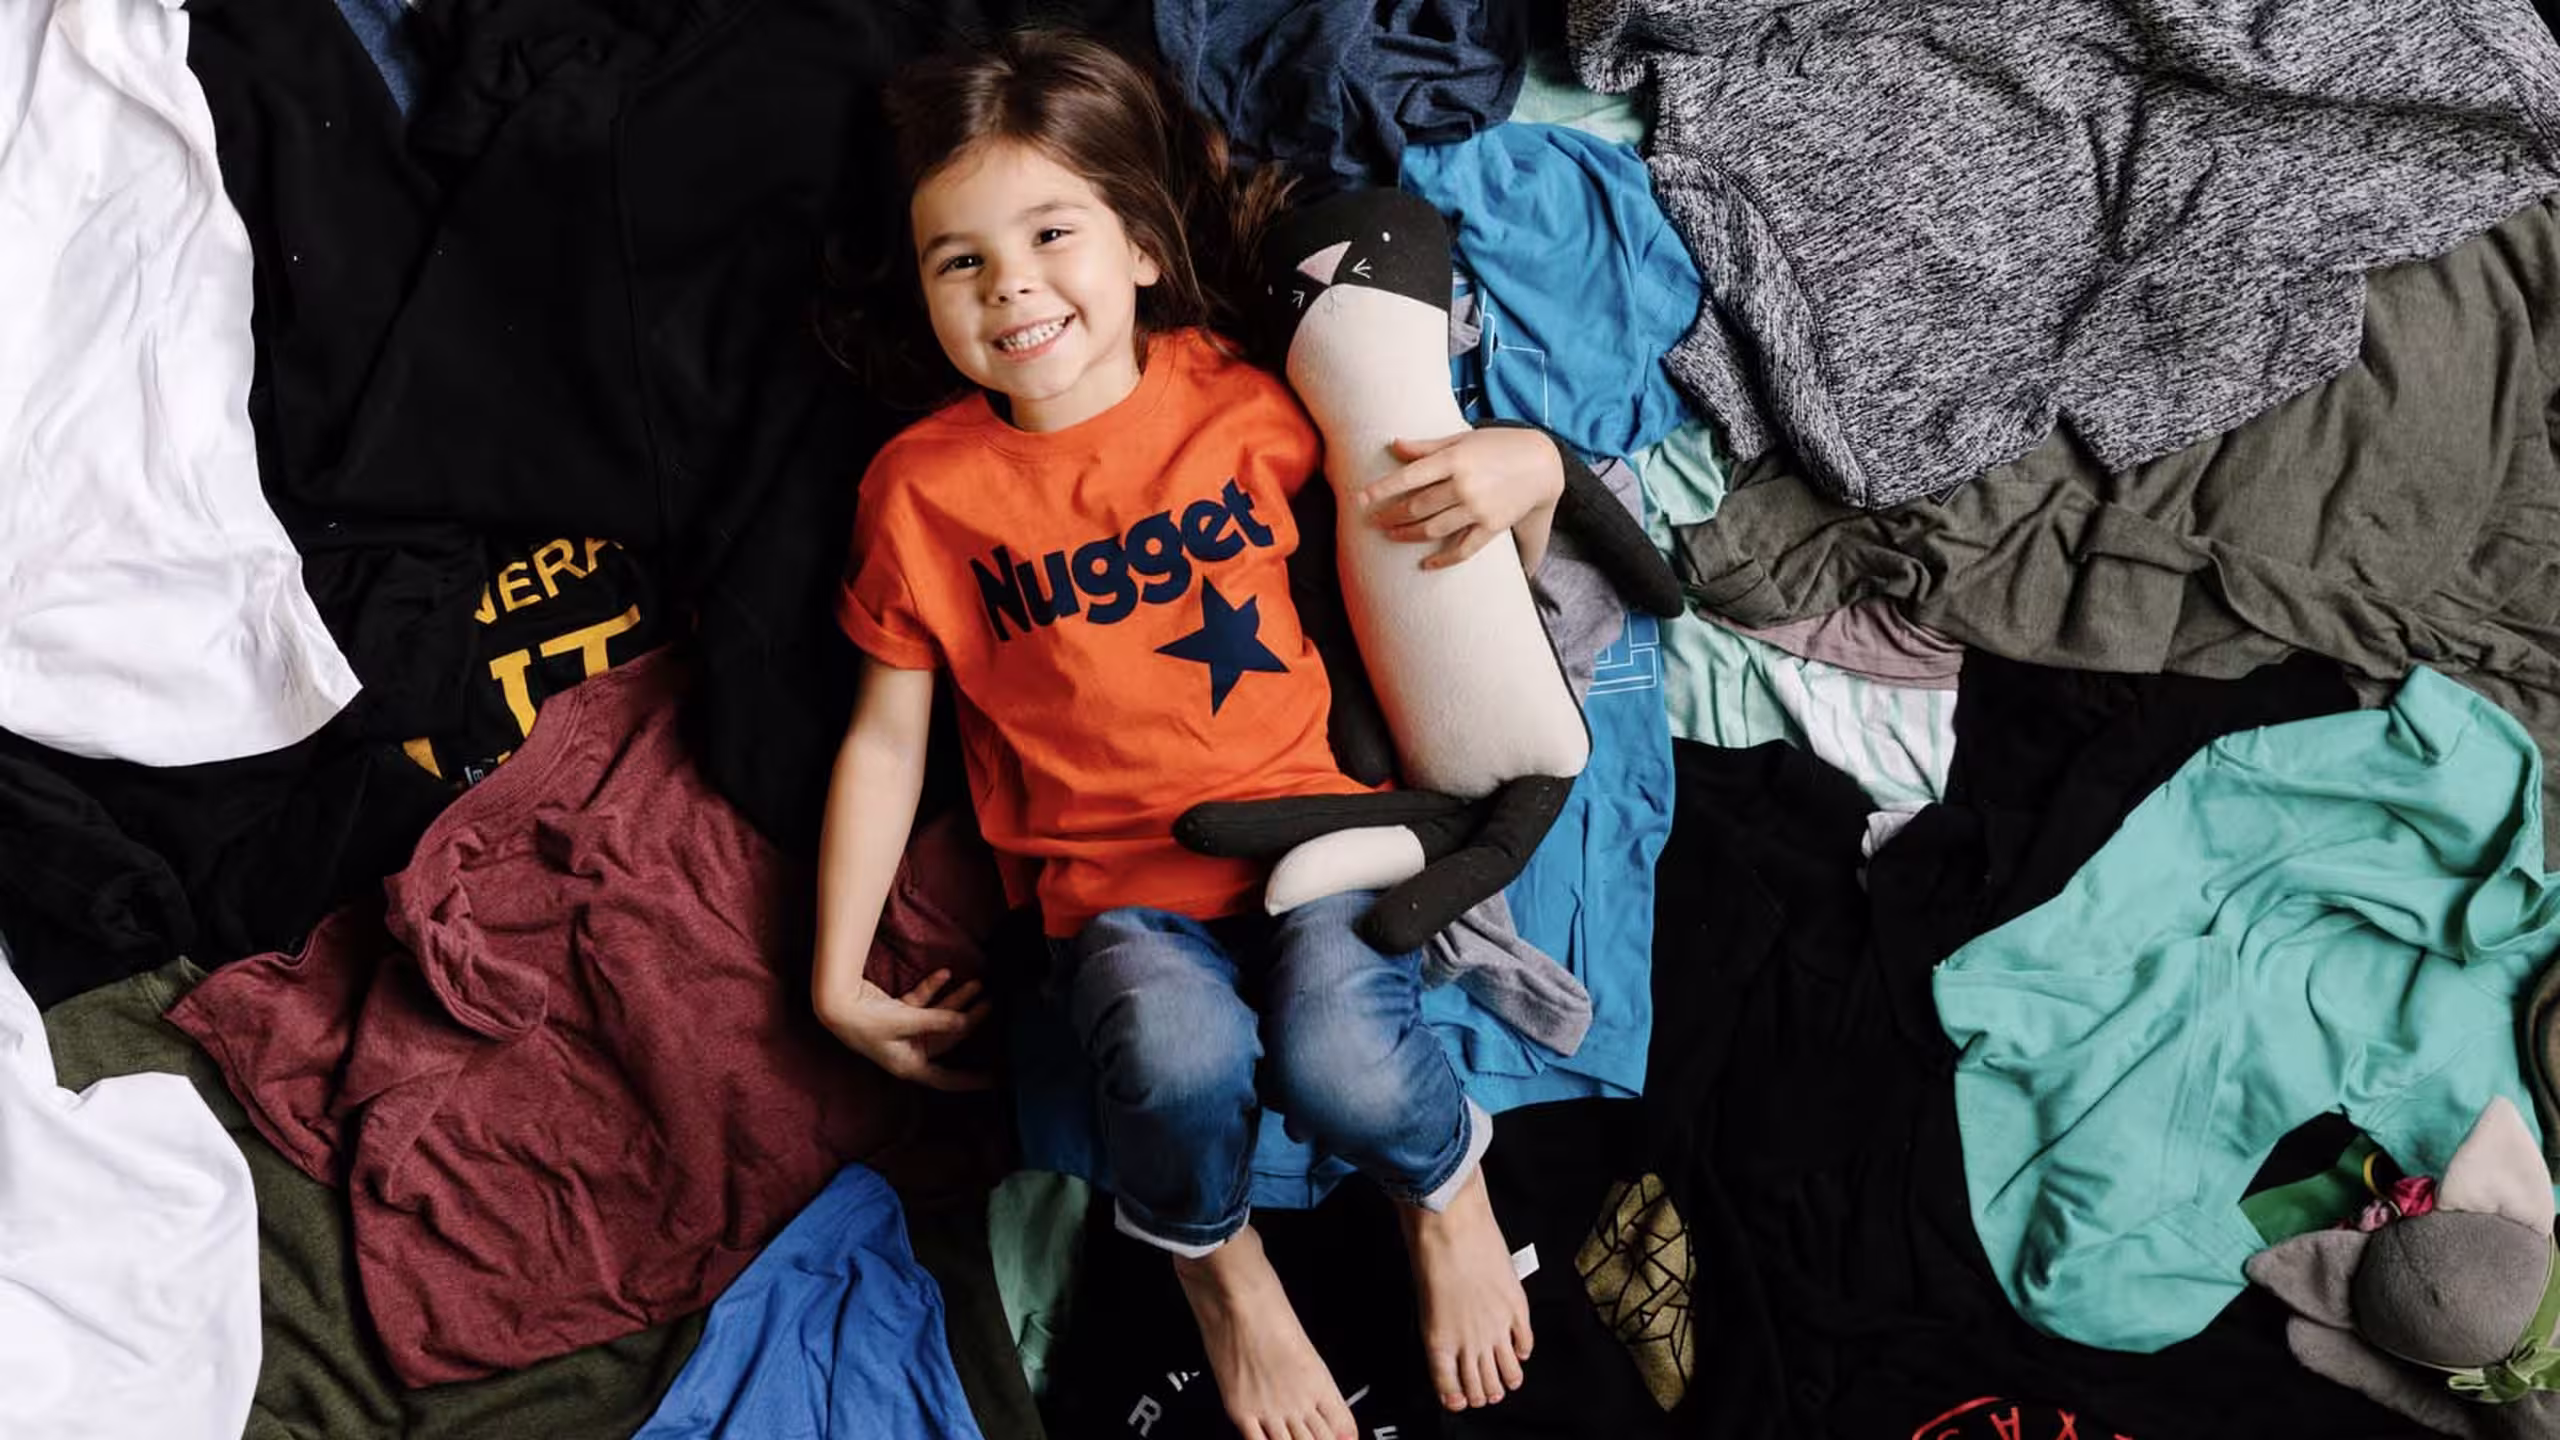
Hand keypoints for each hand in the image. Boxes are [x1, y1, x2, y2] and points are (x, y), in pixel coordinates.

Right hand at [817, 967, 994, 1090]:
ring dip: (956, 1001)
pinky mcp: (898, 1013)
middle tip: (991, 1004)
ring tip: (977, 985)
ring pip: (938, 1017)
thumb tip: (965, 1022)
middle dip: (970, 1020)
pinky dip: (933, 989)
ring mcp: (904, 1032)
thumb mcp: (905, 1021)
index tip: (997, 1079)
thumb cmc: (865, 1020)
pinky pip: (922, 1003)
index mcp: (910, 1065)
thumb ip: (938, 1021)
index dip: (972, 1080)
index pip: (947, 1079)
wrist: (835, 1001)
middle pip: (948, 1038)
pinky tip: (945, 974)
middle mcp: (909, 1051)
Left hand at [1357, 428, 1563, 569]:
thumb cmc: (1499, 445)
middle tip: (1372, 521)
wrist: (1544, 464)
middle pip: (1416, 506)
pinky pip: (1463, 549)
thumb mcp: (1463, 439)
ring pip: (1433, 528)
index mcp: (1454, 459)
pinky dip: (1443, 560)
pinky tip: (1426, 564)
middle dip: (1390, 515)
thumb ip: (1428, 446)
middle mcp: (1463, 485)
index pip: (1409, 476)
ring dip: (1407, 535)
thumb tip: (1394, 444)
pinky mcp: (1492, 527)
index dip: (1382, 489)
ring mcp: (1478, 508)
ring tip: (1390, 535)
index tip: (1360, 499)